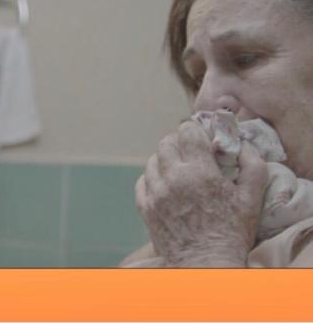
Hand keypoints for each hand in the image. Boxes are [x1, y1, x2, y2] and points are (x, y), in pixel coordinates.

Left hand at [135, 120, 268, 266]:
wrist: (207, 264)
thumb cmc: (232, 232)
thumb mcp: (251, 198)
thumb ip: (252, 165)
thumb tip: (242, 144)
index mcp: (199, 172)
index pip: (187, 132)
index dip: (194, 130)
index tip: (201, 137)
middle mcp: (172, 179)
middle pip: (166, 143)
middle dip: (178, 142)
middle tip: (190, 151)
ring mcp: (155, 193)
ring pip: (152, 161)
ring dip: (165, 160)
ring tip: (178, 170)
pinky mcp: (145, 207)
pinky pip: (142, 181)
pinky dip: (152, 178)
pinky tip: (165, 185)